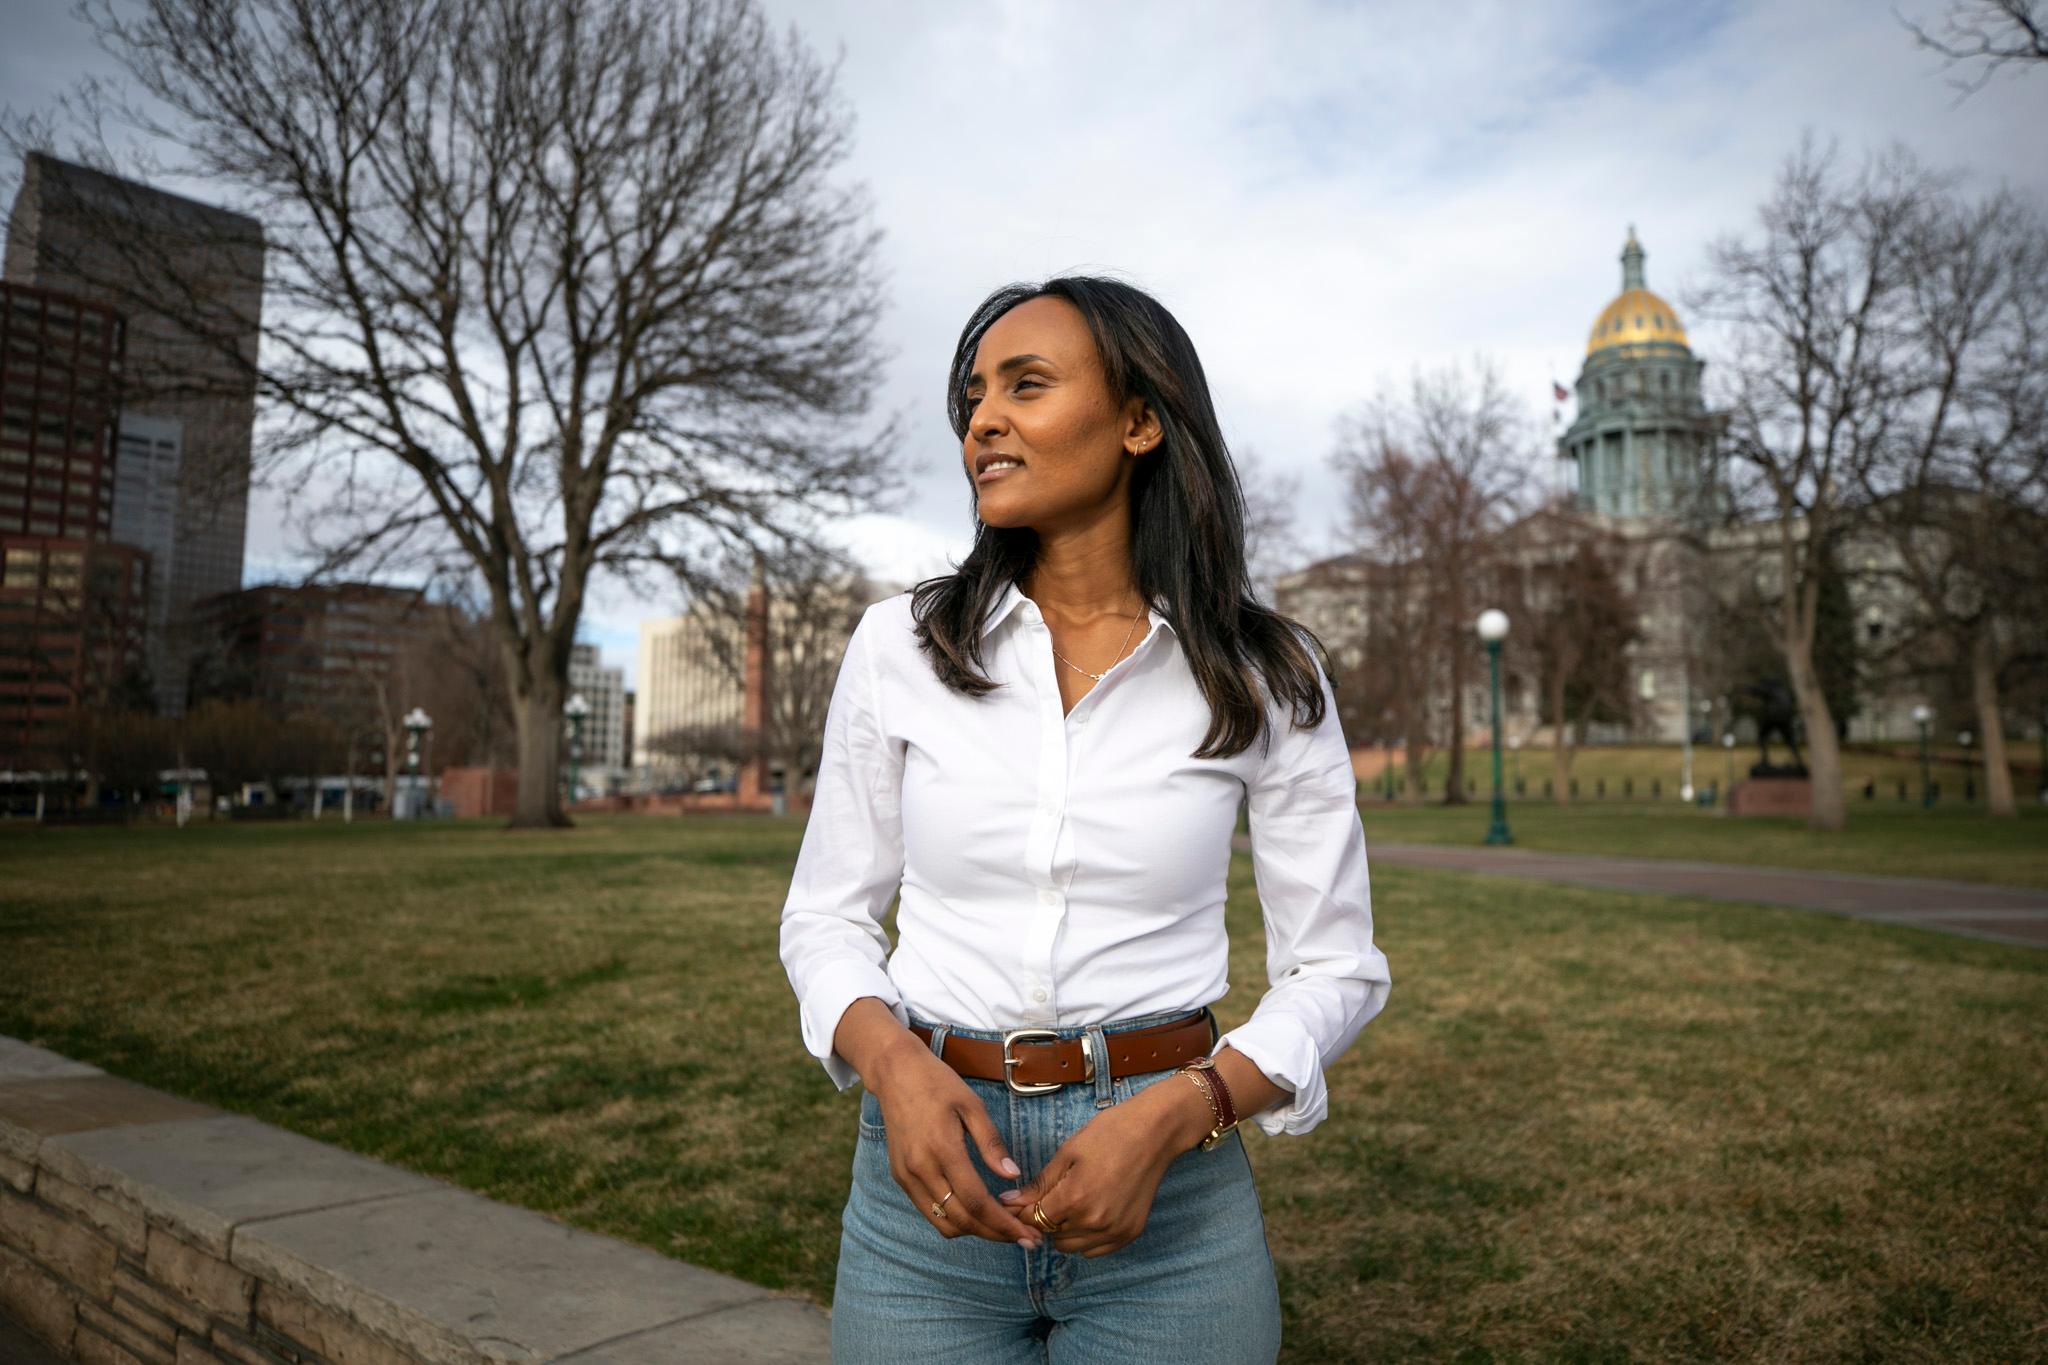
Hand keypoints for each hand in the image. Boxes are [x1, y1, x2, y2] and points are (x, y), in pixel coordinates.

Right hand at [870, 1043, 1045, 1249]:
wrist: (896, 1073)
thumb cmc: (938, 1084)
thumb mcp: (972, 1106)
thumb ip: (992, 1144)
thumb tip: (1012, 1176)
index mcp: (942, 1149)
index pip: (976, 1201)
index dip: (1004, 1224)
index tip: (1027, 1234)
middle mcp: (921, 1169)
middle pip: (962, 1220)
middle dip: (995, 1234)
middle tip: (1024, 1237)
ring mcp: (907, 1176)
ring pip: (943, 1223)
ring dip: (974, 1231)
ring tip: (1002, 1227)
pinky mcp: (901, 1178)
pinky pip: (929, 1211)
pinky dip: (954, 1219)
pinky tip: (975, 1212)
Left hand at [996, 1073, 1205, 1257]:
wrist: (1154, 1133)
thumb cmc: (1109, 1134)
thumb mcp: (1067, 1153)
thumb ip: (1039, 1184)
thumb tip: (1009, 1201)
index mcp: (1074, 1199)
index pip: (1034, 1220)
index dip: (1024, 1210)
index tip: (1022, 1200)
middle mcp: (1094, 1222)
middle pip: (1051, 1236)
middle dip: (1045, 1220)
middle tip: (1053, 1196)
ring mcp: (1114, 1231)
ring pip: (1072, 1246)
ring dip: (1065, 1230)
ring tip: (1074, 1202)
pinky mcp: (1130, 1233)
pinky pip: (1095, 1250)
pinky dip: (1087, 1238)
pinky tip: (1091, 1212)